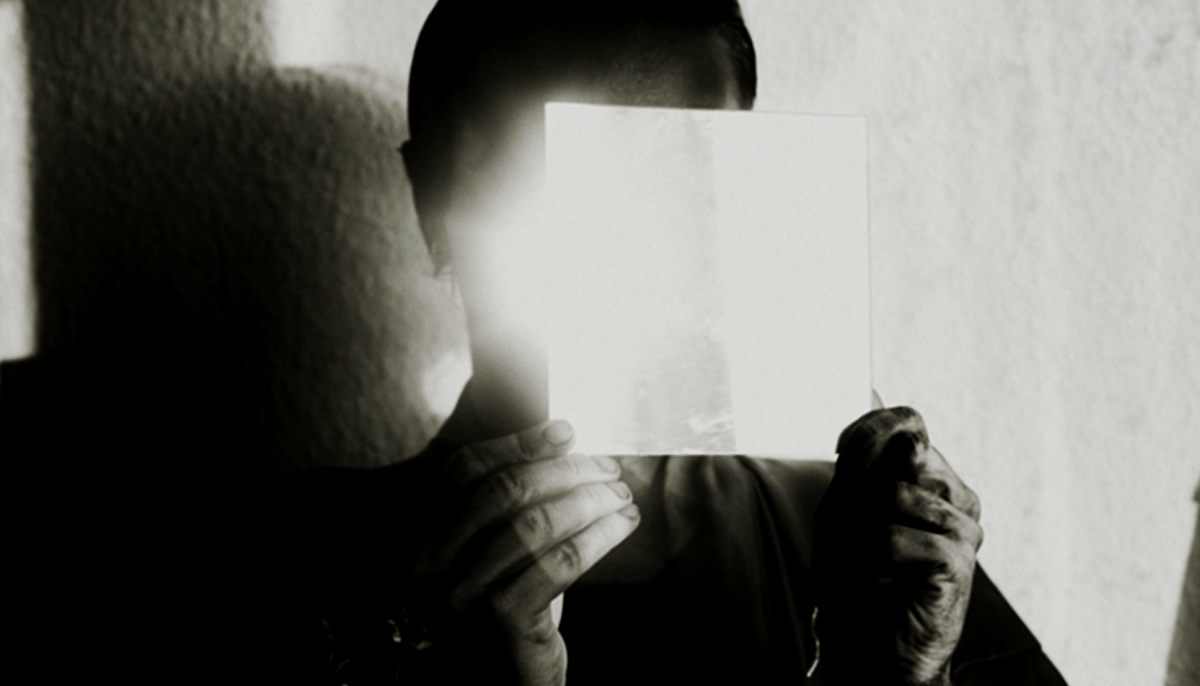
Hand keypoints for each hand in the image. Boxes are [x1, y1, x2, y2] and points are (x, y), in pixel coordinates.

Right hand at [409, 420, 640, 684]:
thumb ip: (503, 507)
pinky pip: (558, 562)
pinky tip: (621, 526)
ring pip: (534, 524)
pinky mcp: (499, 620)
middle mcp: (427, 563)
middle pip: (503, 492)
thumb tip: (560, 444)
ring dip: (588, 501)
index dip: (517, 443)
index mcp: (416, 534)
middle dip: (563, 471)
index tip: (566, 431)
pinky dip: (598, 536)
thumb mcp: (487, 553)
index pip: (464, 469)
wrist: (499, 685)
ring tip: (620, 496)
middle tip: (607, 468)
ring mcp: (459, 594)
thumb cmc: (499, 610)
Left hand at [812, 407, 982, 684]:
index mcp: (928, 477)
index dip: (870, 427)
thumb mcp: (845, 508)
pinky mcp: (957, 558)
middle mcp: (952, 494)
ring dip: (862, 533)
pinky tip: (887, 582)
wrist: (868, 650)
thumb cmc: (854, 579)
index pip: (908, 420)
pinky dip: (873, 562)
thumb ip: (865, 463)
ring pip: (892, 493)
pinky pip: (892, 536)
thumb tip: (898, 423)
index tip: (843, 450)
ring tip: (873, 563)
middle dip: (859, 491)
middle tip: (860, 535)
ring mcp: (961, 526)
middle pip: (899, 452)